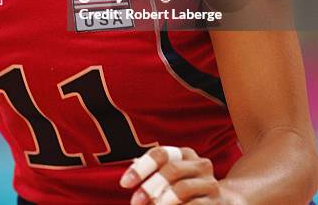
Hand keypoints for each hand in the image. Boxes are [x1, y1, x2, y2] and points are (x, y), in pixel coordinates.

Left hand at [119, 146, 243, 204]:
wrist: (229, 202)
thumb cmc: (189, 190)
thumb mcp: (173, 178)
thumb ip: (154, 175)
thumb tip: (129, 176)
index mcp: (186, 154)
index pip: (161, 154)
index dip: (141, 168)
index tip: (124, 183)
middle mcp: (201, 165)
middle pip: (171, 170)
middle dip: (150, 186)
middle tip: (135, 202)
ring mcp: (212, 184)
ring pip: (183, 189)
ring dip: (163, 201)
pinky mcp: (219, 203)